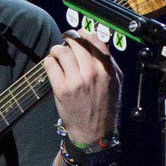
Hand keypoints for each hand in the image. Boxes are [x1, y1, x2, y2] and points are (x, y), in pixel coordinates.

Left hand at [43, 31, 121, 146]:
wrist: (94, 132)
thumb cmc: (105, 106)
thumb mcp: (115, 82)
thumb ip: (109, 61)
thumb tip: (99, 41)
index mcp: (107, 70)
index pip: (95, 40)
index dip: (84, 33)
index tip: (79, 33)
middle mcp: (92, 73)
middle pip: (76, 43)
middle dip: (68, 39)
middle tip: (65, 42)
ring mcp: (76, 81)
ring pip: (61, 51)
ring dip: (57, 49)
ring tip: (57, 54)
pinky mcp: (61, 89)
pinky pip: (50, 64)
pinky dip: (49, 61)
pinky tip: (52, 64)